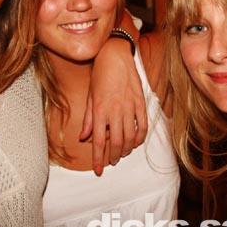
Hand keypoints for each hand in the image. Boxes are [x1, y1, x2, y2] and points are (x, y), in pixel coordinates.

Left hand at [81, 39, 146, 174]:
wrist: (115, 56)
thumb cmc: (99, 75)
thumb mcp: (89, 97)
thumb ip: (87, 119)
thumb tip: (83, 138)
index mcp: (99, 111)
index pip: (97, 141)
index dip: (98, 158)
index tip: (98, 170)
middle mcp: (115, 111)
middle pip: (116, 143)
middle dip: (114, 156)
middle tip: (112, 161)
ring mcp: (130, 107)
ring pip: (131, 137)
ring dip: (127, 149)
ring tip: (123, 153)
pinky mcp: (141, 102)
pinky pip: (143, 125)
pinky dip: (140, 137)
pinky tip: (136, 142)